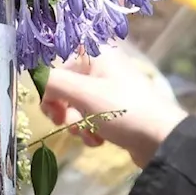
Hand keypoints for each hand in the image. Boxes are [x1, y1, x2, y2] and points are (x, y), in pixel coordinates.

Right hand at [41, 45, 187, 167]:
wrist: (162, 141)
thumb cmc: (124, 110)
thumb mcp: (83, 94)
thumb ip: (52, 82)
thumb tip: (33, 76)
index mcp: (97, 53)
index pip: (58, 57)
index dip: (48, 79)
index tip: (47, 98)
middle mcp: (102, 67)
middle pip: (64, 84)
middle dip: (61, 107)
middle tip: (61, 121)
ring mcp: (109, 90)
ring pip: (75, 104)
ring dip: (75, 123)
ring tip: (88, 134)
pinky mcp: (114, 112)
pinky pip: (90, 118)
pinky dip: (89, 131)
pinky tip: (99, 141)